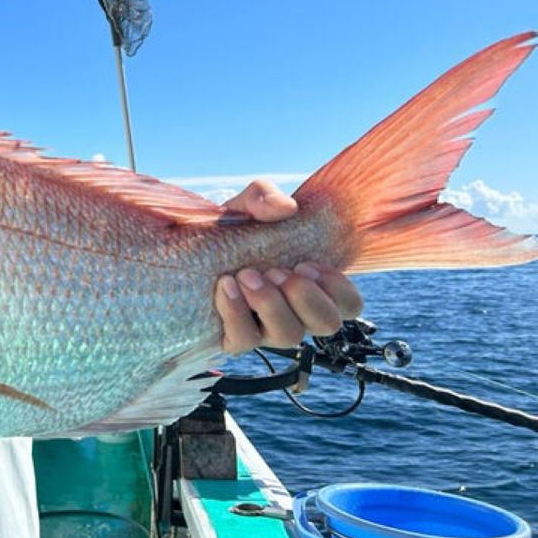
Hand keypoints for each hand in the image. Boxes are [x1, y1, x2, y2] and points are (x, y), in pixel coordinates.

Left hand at [213, 180, 362, 353]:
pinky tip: (225, 286)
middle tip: (277, 270)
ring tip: (247, 274)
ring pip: (289, 336)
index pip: (349, 304)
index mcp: (311, 284)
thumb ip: (264, 196)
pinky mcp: (235, 336)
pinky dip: (236, 313)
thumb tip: (284, 207)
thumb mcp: (247, 205)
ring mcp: (266, 327)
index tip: (308, 263)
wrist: (187, 246)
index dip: (338, 289)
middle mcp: (295, 312)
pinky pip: (244, 341)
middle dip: (306, 296)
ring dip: (271, 304)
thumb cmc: (232, 229)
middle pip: (327, 324)